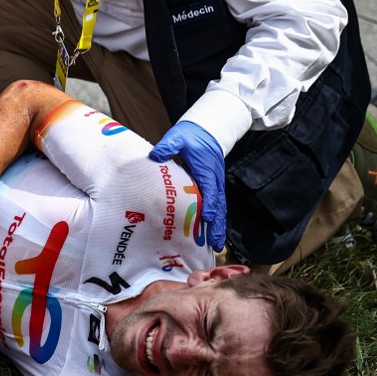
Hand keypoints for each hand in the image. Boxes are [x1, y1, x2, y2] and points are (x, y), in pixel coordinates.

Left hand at [149, 121, 226, 250]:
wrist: (208, 130)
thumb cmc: (191, 135)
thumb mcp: (178, 137)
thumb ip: (168, 146)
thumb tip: (156, 155)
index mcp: (206, 169)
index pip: (209, 189)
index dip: (209, 204)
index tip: (207, 217)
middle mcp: (214, 179)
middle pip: (218, 204)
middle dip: (218, 224)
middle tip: (216, 242)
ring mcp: (216, 184)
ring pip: (220, 208)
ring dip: (219, 226)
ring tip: (217, 245)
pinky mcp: (214, 186)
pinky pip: (218, 205)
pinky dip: (217, 220)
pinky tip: (214, 234)